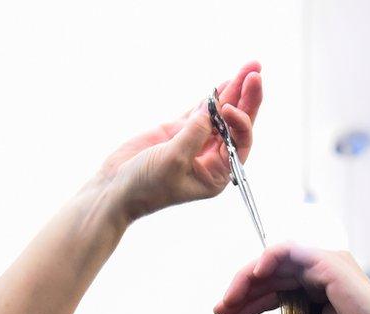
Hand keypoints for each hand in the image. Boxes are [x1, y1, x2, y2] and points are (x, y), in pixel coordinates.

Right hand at [98, 61, 262, 221]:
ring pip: (219, 113)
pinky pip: (200, 111)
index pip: (240, 142)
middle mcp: (210, 158)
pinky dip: (211, 97)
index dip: (241, 120)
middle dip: (246, 97)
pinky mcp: (177, 132)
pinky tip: (225, 82)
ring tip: (249, 67)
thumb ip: (195, 133)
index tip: (228, 107)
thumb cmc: (146, 186)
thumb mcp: (174, 160)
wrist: (114, 190)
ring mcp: (194, 142)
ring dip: (233, 91)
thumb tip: (214, 107)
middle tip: (255, 71)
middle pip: (235, 124)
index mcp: (216, 174)